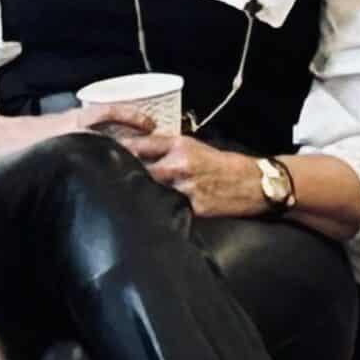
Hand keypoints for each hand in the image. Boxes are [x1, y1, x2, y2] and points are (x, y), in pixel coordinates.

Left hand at [118, 133, 269, 219]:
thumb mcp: (198, 148)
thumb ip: (171, 150)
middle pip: (142, 169)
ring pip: (154, 190)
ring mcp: (186, 186)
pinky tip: (155, 215)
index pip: (142, 145)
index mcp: (180, 145)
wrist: (255, 183)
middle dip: (129, 174)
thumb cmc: (226, 165)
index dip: (123, 150)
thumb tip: (145, 154)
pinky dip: (163, 210)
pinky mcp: (194, 207)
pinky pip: (171, 208)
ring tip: (131, 199)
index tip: (105, 152)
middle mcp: (180, 164)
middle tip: (111, 180)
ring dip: (144, 193)